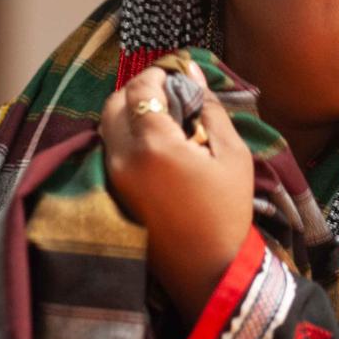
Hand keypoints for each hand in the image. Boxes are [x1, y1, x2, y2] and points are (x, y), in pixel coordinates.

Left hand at [101, 63, 254, 319]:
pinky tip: (155, 140)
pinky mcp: (114, 192)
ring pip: (107, 126)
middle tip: (168, 90)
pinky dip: (126, 133)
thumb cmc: (228, 209)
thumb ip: (208, 107)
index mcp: (154, 145)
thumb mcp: (231, 152)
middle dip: (138, 88)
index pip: (140, 89)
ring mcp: (114, 178)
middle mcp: (124, 158)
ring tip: (164, 114)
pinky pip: (110, 148)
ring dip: (129, 110)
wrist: (208, 268)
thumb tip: (191, 70)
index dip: (157, 72)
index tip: (176, 70)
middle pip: (114, 103)